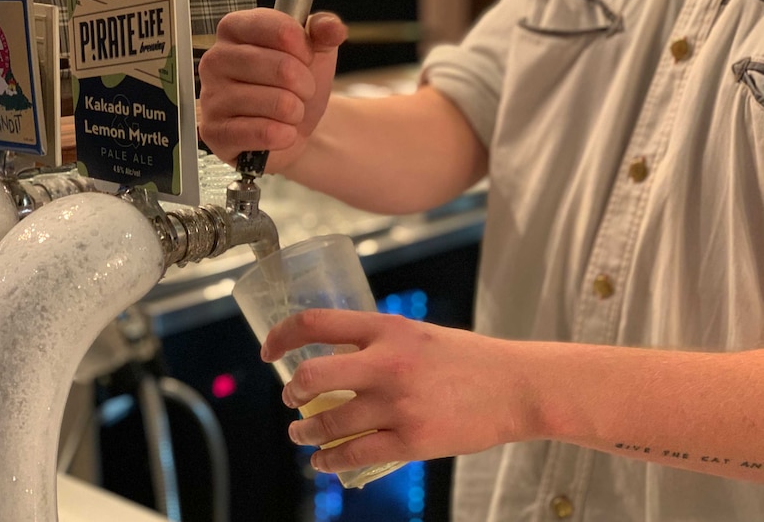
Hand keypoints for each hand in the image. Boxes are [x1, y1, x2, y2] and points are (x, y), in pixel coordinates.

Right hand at [197, 8, 347, 172]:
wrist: (292, 128)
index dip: (302, 46)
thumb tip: (332, 28)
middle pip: (280, 67)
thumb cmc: (294, 85)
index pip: (276, 28)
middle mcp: (215, 60)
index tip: (306, 57)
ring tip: (290, 113)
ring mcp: (211, 97)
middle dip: (305, 84)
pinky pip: (262, 133)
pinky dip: (283, 135)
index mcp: (234, 29)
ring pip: (274, 102)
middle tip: (302, 91)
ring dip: (295, 112)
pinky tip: (283, 132)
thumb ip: (325, 30)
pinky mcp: (215, 133)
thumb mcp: (315, 51)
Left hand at [261, 309, 537, 473]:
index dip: (281, 337)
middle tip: (290, 399)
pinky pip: (354, 454)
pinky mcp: (412, 440)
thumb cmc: (466, 359)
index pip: (315, 324)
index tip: (269, 352)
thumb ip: (376, 342)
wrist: (515, 387)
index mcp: (387, 328)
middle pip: (312, 376)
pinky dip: (330, 460)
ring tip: (301, 434)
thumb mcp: (417, 335)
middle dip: (291, 393)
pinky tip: (324, 461)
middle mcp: (387, 363)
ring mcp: (398, 404)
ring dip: (305, 432)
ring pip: (328, 422)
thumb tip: (332, 356)